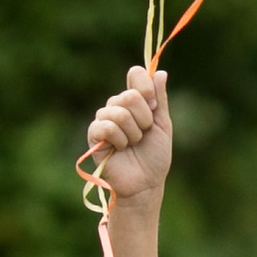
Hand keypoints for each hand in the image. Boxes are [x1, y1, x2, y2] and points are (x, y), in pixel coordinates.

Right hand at [83, 64, 171, 256]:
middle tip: (144, 134)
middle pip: (130, 95)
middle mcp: (118, 106)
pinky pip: (104, 126)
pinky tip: (119, 148)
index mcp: (136, 101)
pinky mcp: (94, 135)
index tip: (154, 105)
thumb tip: (161, 73)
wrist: (146, 183)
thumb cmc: (155, 156)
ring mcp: (105, 119)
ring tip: (132, 144)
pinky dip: (118, 138)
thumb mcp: (162, 125)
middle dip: (144, 118)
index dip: (146, 87)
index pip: (135, 74)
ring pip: (118, 112)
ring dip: (132, 132)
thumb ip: (160, 99)